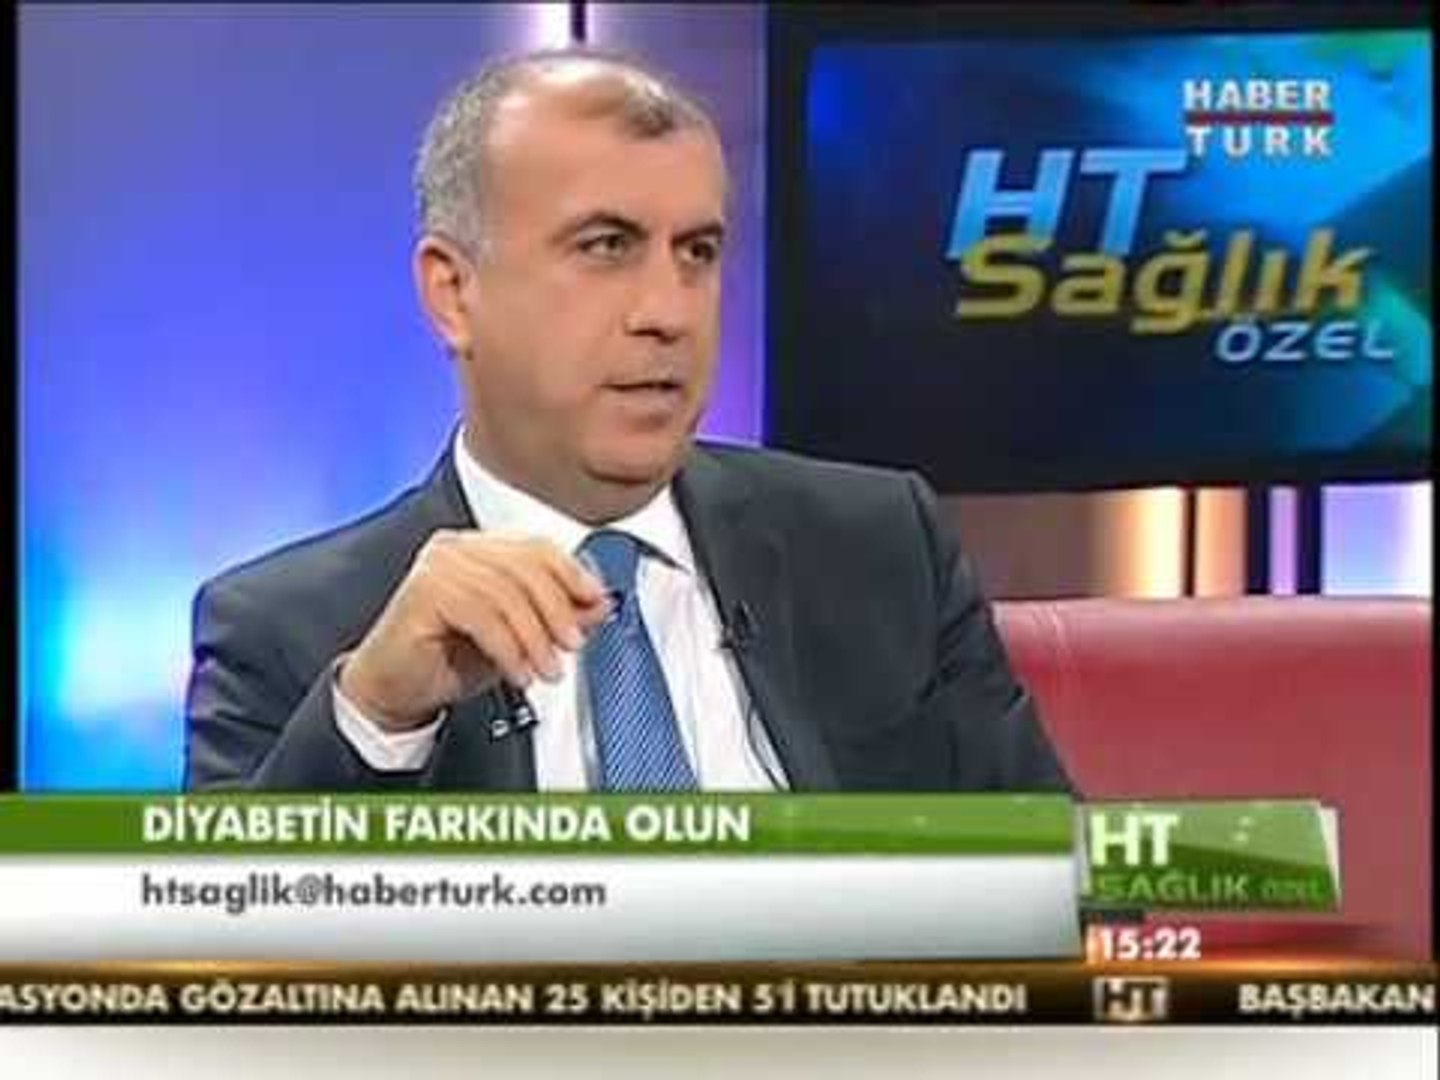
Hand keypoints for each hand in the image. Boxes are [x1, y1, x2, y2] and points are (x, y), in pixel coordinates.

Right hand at [338, 530, 610, 730]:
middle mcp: (457, 549)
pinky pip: (482, 615)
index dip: (572, 574)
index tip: (595, 602)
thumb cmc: (448, 660)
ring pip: (507, 593)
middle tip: (572, 645)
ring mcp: (437, 566)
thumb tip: (600, 604)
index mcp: (481, 549)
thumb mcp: (519, 639)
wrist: (394, 690)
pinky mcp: (423, 592)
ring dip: (535, 638)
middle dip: (558, 610)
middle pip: (526, 567)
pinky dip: (508, 648)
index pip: (537, 548)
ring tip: (546, 670)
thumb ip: (557, 617)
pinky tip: (518, 674)